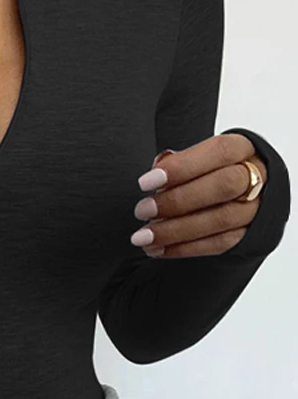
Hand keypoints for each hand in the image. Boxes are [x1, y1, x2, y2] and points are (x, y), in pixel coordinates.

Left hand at [130, 133, 265, 258]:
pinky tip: (158, 249)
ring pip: (220, 220)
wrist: (243, 192)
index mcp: (241, 149)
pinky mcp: (251, 236)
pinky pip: (219, 244)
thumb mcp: (196, 158)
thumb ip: (178, 163)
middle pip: (223, 187)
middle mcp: (255, 178)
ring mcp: (256, 209)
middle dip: (177, 201)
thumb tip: (156, 173)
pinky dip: (184, 248)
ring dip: (175, 230)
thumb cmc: (209, 170)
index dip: (181, 167)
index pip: (218, 152)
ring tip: (143, 237)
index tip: (145, 182)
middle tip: (143, 211)